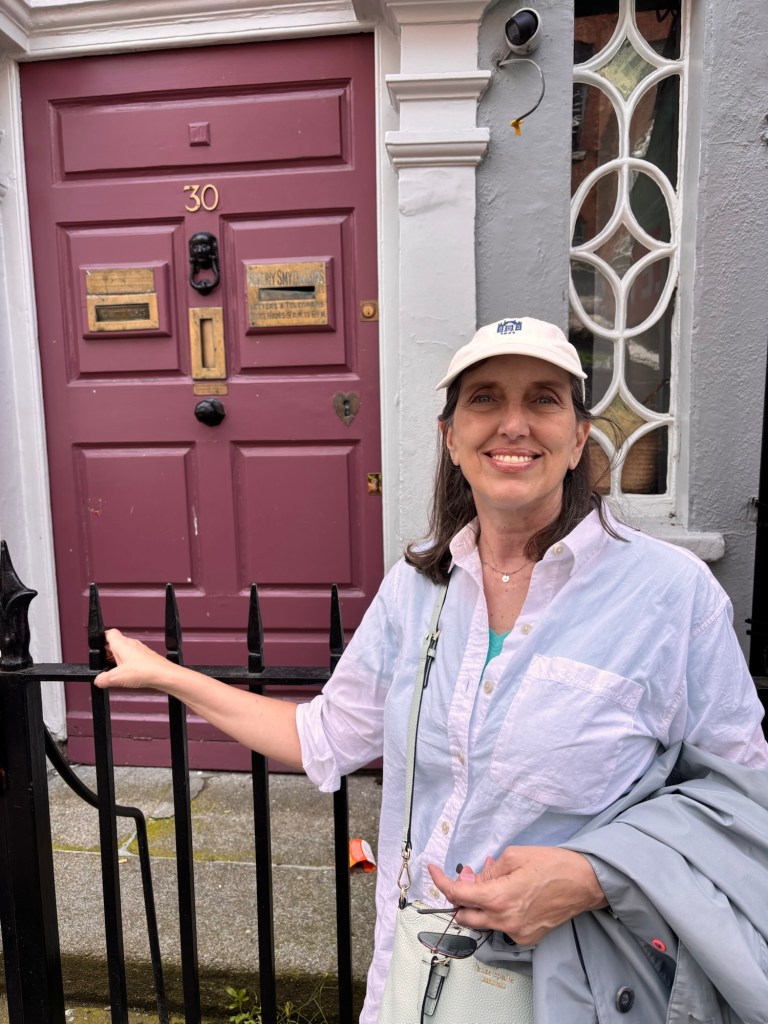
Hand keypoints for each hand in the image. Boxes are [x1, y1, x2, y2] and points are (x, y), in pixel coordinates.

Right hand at [94, 628, 179, 691]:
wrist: (164, 675)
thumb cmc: (146, 671)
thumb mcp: (117, 678)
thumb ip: (103, 679)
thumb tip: (98, 680)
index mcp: (121, 644)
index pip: (109, 633)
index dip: (101, 639)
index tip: (96, 647)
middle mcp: (131, 644)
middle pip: (115, 643)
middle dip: (107, 653)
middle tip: (103, 664)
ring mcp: (140, 650)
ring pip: (124, 651)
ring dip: (117, 659)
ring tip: (115, 671)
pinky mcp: (146, 658)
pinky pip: (133, 658)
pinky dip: (127, 664)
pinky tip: (127, 675)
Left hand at [428, 846, 607, 945]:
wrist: (585, 883)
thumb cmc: (552, 864)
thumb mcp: (514, 856)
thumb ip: (488, 870)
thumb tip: (470, 878)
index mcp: (499, 897)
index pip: (457, 894)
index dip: (440, 882)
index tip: (433, 870)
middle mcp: (504, 920)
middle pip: (464, 915)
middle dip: (458, 897)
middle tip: (466, 877)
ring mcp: (516, 932)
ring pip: (482, 923)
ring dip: (477, 905)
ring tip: (489, 882)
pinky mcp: (527, 937)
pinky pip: (501, 926)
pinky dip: (496, 912)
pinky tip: (506, 894)